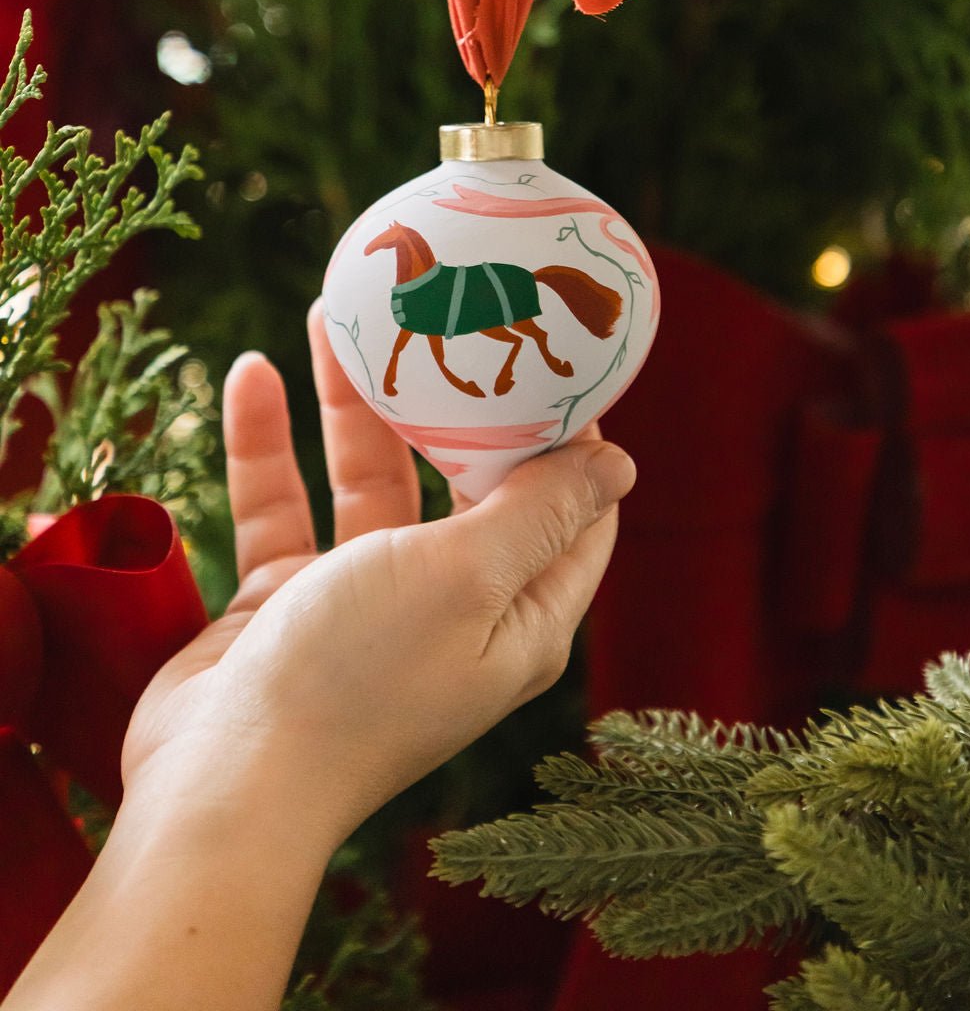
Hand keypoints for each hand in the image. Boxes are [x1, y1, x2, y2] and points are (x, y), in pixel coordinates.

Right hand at [122, 304, 633, 843]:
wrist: (221, 782)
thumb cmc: (359, 677)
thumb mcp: (465, 577)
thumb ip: (537, 511)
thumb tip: (621, 464)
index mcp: (518, 615)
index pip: (569, 513)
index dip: (568, 437)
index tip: (550, 352)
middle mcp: (450, 607)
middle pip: (461, 483)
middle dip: (447, 403)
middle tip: (438, 314)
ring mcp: (362, 604)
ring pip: (365, 481)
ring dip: (348, 404)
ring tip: (332, 316)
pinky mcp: (285, 602)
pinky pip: (283, 506)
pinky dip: (268, 446)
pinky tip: (251, 376)